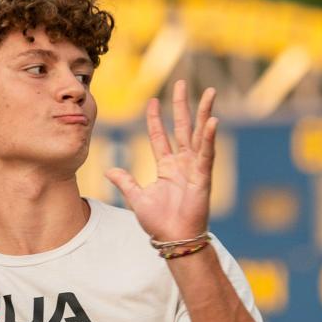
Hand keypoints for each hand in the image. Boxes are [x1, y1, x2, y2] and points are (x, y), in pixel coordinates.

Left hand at [105, 79, 217, 240]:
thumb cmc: (158, 221)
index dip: (156, 119)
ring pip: (199, 135)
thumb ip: (125, 181)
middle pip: (182, 127)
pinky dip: (209, 138)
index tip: (152, 101)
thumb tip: (109, 169)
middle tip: (182, 83)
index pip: (159, 136)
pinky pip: (206, 154)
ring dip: (204, 113)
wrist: (172, 238)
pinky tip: (212, 121)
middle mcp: (182, 163)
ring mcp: (194, 168)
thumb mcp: (137, 198)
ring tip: (209, 93)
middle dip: (182, 106)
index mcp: (166, 166)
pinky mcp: (203, 177)